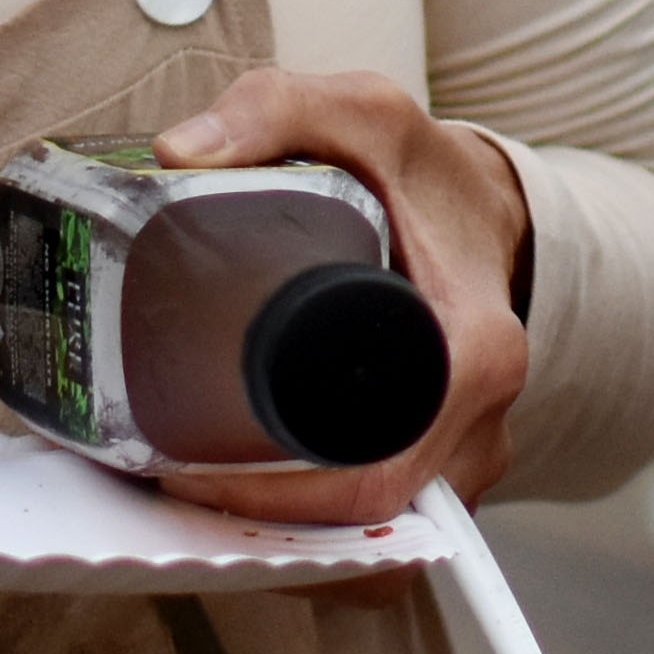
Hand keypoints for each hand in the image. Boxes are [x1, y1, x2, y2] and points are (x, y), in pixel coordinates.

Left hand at [140, 67, 533, 523]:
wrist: (486, 204)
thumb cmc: (428, 174)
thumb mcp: (364, 115)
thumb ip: (276, 111)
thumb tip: (181, 155)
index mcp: (474, 355)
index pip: (375, 475)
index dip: (276, 497)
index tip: (191, 471)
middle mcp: (480, 423)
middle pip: (368, 523)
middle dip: (260, 525)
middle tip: (167, 482)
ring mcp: (465, 456)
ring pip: (374, 541)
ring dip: (283, 541)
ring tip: (190, 495)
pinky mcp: (442, 469)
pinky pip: (380, 530)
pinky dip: (313, 534)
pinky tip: (243, 506)